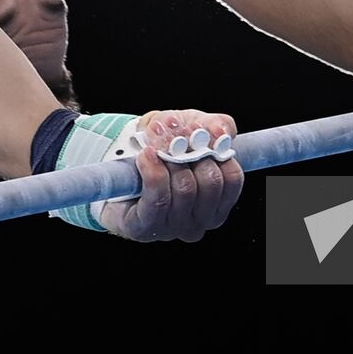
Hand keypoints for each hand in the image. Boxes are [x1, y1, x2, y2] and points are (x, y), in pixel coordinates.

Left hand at [99, 109, 243, 241]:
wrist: (120, 165)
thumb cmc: (162, 149)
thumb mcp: (192, 128)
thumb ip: (215, 125)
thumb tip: (221, 130)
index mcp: (216, 204)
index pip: (233, 178)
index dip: (219, 152)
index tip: (202, 135)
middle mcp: (198, 221)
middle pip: (211, 183)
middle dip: (194, 154)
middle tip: (178, 141)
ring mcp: (171, 228)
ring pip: (185, 189)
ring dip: (170, 161)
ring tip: (157, 149)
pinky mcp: (143, 228)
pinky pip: (157, 198)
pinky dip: (153, 171)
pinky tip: (146, 156)